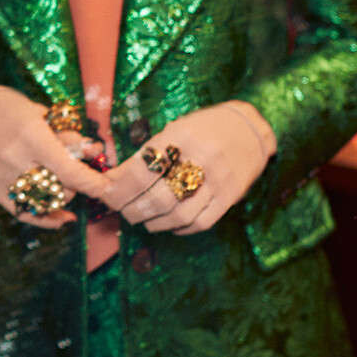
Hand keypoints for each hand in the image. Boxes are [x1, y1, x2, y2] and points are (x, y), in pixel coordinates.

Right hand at [0, 82, 112, 228]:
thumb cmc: (2, 105)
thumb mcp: (37, 112)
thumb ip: (63, 134)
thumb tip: (91, 150)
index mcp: (31, 137)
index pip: (70, 171)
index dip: (93, 183)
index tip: (108, 188)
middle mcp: (17, 161)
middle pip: (60, 187)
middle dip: (77, 183)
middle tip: (80, 172)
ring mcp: (3, 178)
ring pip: (44, 202)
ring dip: (64, 197)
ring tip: (69, 188)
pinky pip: (23, 212)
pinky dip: (45, 219)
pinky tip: (61, 219)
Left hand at [95, 101, 274, 233]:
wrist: (250, 129)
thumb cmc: (204, 128)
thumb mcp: (176, 129)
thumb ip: (149, 152)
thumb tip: (114, 177)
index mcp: (180, 136)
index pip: (141, 170)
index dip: (118, 188)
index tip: (105, 194)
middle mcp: (200, 158)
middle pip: (157, 197)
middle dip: (132, 209)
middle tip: (122, 210)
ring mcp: (217, 180)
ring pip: (177, 214)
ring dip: (153, 223)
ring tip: (142, 220)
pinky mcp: (229, 197)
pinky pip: (200, 222)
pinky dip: (179, 229)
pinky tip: (168, 225)